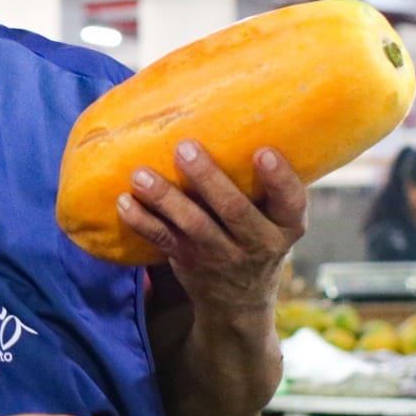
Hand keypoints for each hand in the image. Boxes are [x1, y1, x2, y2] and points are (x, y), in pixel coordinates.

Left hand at [117, 141, 306, 314]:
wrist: (239, 300)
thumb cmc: (257, 236)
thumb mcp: (276, 219)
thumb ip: (265, 185)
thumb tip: (237, 114)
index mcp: (286, 225)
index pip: (291, 201)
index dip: (279, 178)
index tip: (264, 151)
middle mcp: (257, 242)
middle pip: (233, 210)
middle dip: (208, 179)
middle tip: (184, 148)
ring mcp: (221, 255)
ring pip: (192, 225)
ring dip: (165, 197)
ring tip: (141, 174)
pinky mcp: (188, 260)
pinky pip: (162, 240)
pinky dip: (141, 221)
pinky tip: (124, 201)